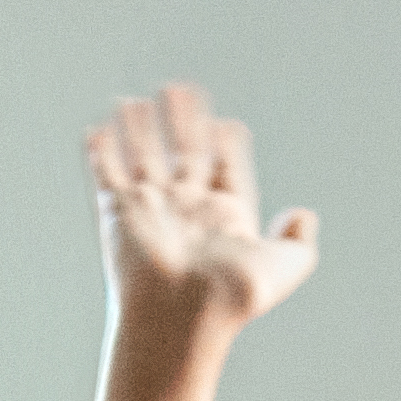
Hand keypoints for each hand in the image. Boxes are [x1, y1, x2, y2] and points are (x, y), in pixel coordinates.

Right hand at [84, 84, 317, 337]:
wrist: (182, 312)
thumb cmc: (232, 296)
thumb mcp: (287, 264)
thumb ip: (299, 240)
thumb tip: (303, 215)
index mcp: (224, 215)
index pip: (223, 166)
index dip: (225, 143)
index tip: (223, 124)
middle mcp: (186, 208)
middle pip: (183, 152)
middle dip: (182, 121)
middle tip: (178, 89)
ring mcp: (152, 208)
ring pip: (143, 156)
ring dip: (140, 128)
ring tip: (133, 100)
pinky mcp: (119, 212)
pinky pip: (106, 174)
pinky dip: (100, 151)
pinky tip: (97, 127)